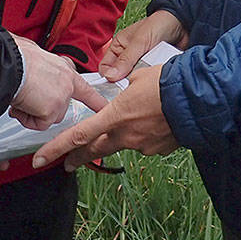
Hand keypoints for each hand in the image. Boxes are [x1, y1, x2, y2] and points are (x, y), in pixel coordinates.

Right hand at [10, 36, 108, 129]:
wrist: (9, 63)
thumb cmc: (16, 56)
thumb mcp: (34, 54)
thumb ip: (40, 64)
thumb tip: (30, 58)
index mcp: (65, 69)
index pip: (84, 89)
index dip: (95, 100)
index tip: (104, 107)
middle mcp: (67, 83)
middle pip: (59, 108)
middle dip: (42, 107)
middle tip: (28, 98)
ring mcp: (62, 98)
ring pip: (48, 117)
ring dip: (32, 112)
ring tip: (22, 97)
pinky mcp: (52, 111)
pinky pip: (38, 124)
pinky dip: (26, 118)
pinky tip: (21, 104)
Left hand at [30, 64, 177, 171]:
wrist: (198, 99)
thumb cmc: (167, 83)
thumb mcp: (138, 76)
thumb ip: (124, 86)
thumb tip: (122, 89)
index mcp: (116, 115)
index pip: (80, 134)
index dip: (58, 147)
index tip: (41, 158)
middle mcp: (125, 134)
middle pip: (95, 149)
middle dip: (79, 157)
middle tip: (67, 164)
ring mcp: (142, 144)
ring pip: (123, 143)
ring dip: (121, 136)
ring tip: (136, 118)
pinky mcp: (158, 149)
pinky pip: (144, 142)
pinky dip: (144, 133)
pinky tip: (156, 122)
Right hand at [99, 10, 188, 81]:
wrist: (184, 24)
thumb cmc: (159, 24)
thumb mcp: (140, 41)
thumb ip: (126, 59)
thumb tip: (110, 76)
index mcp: (119, 46)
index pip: (105, 67)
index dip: (108, 77)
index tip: (114, 86)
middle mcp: (128, 57)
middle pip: (119, 77)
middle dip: (125, 82)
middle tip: (132, 86)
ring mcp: (141, 64)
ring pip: (134, 80)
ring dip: (140, 81)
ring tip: (147, 81)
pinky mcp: (153, 70)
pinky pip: (148, 81)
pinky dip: (151, 82)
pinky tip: (155, 81)